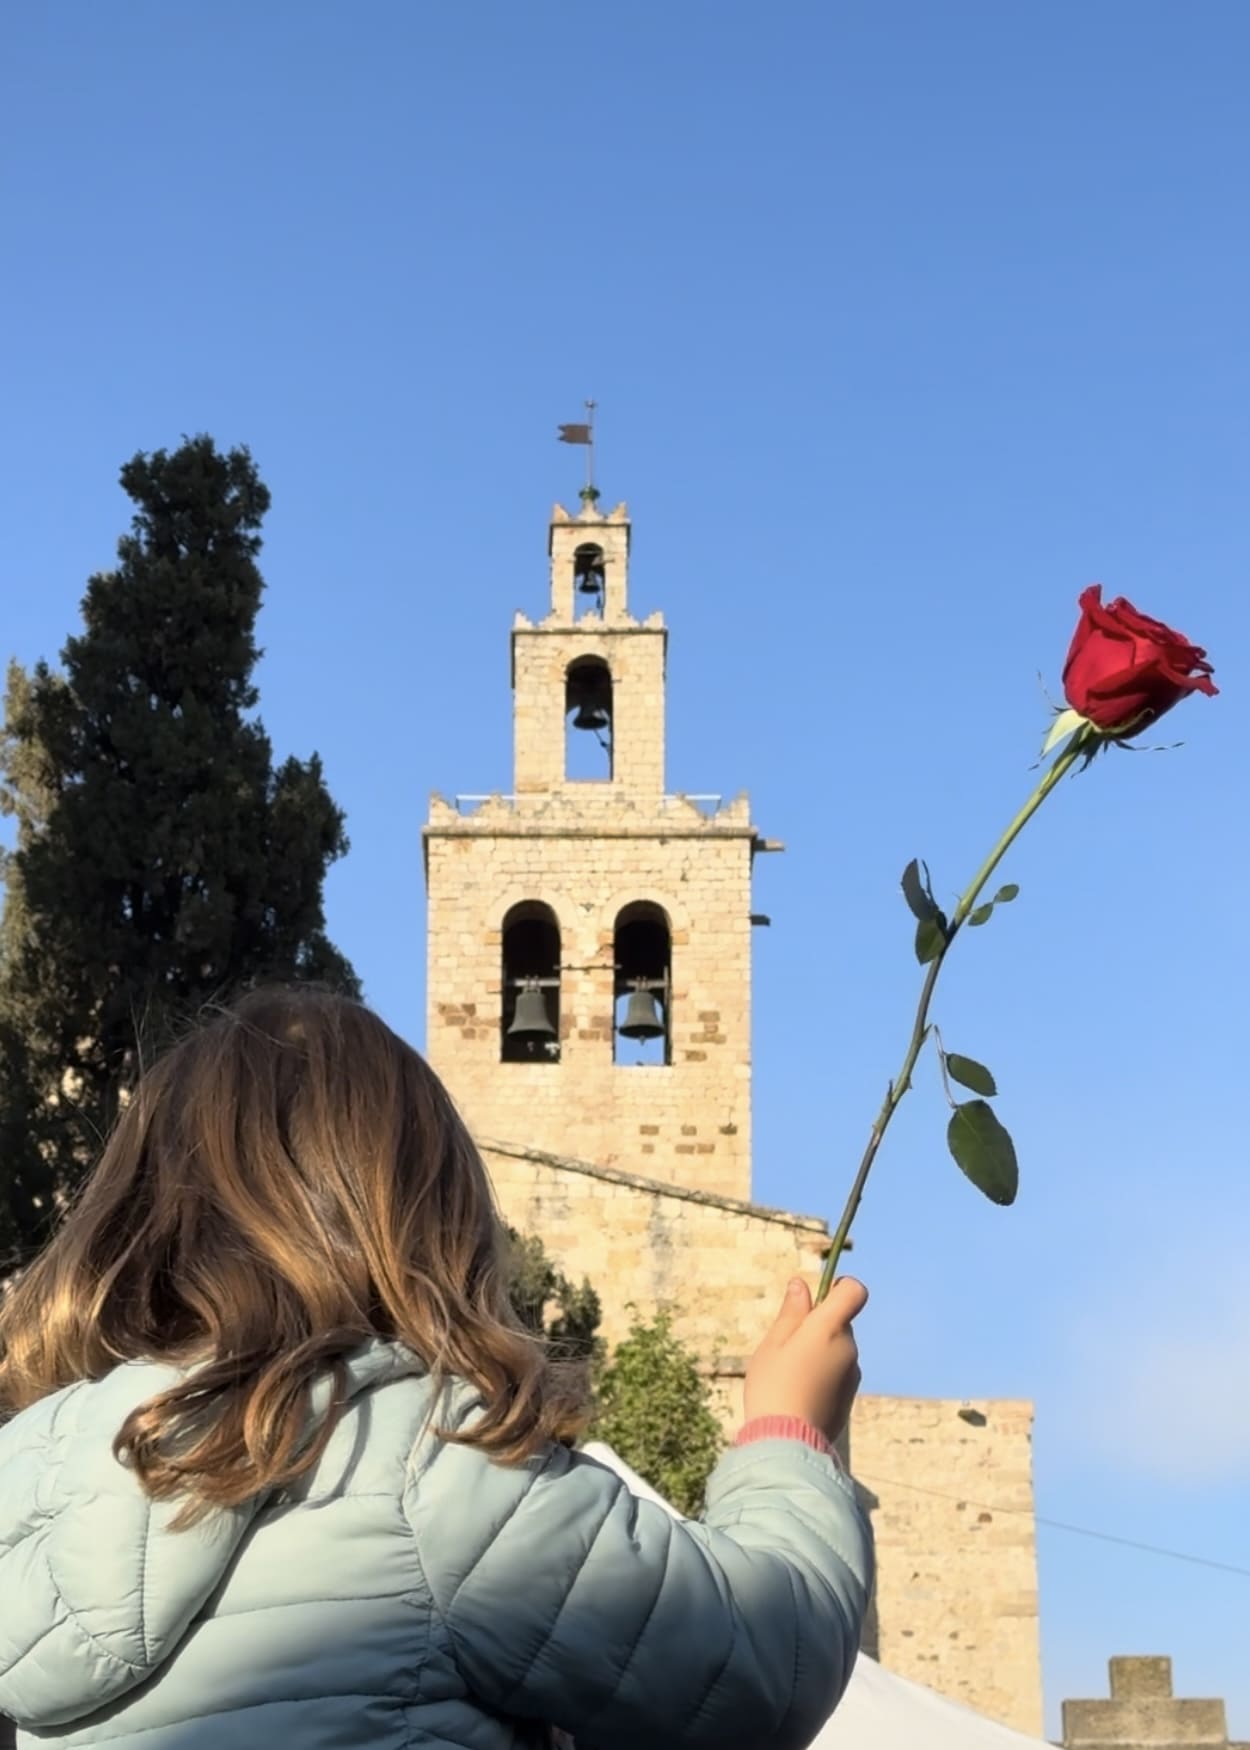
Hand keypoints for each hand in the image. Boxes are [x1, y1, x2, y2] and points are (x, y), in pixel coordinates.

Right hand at [744, 1276, 866, 1443]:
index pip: (854, 1291)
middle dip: (818, 1326)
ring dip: (820, 1352)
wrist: (787, 1444)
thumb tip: (802, 1285)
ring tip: (790, 1375)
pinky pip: (838, 1373)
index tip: (815, 1299)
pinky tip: (800, 1393)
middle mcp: (849, 1348)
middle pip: (840, 1323)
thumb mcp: (774, 1343)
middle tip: (786, 1347)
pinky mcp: (849, 1397)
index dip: (838, 1287)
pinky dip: (823, 1375)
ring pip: (838, 1349)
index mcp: (830, 1328)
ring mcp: (852, 1375)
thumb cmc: (774, 1387)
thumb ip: (792, 1312)